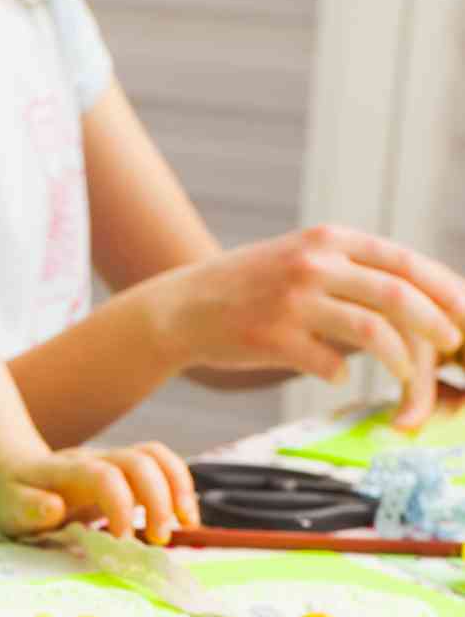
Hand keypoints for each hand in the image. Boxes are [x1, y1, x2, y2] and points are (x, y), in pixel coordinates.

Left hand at [0, 443, 197, 544]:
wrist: (17, 472)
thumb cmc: (16, 497)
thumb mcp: (11, 509)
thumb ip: (29, 508)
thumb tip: (53, 508)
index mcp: (66, 471)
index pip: (104, 475)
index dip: (120, 506)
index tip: (123, 543)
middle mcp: (95, 459)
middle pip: (140, 460)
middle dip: (158, 499)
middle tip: (160, 540)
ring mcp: (113, 461)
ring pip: (157, 457)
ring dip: (179, 488)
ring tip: (187, 525)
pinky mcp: (126, 470)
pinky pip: (161, 467)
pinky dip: (179, 489)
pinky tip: (183, 519)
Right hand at [156, 226, 464, 427]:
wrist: (180, 308)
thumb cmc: (245, 289)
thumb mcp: (299, 257)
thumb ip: (348, 268)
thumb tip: (409, 294)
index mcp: (329, 240)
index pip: (404, 262)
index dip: (444, 289)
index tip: (464, 313)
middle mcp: (314, 264)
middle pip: (397, 295)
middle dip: (434, 324)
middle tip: (450, 346)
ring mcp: (292, 302)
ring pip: (371, 331)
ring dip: (399, 360)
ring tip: (408, 376)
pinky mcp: (271, 339)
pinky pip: (326, 363)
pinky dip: (339, 374)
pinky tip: (334, 376)